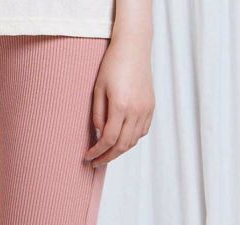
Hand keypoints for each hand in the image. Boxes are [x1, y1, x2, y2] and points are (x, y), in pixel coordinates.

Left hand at [84, 29, 154, 166]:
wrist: (134, 47)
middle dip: (107, 157)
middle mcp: (136, 111)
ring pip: (133, 141)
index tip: (88, 158)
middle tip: (96, 162)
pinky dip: (131, 140)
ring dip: (119, 150)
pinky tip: (121, 139)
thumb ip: (98, 115)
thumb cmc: (112, 65)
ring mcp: (146, 109)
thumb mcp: (98, 90)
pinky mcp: (151, 107)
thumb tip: (99, 136)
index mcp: (121, 106)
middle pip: (122, 146)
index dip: (97, 152)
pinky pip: (142, 131)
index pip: (108, 140)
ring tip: (107, 153)